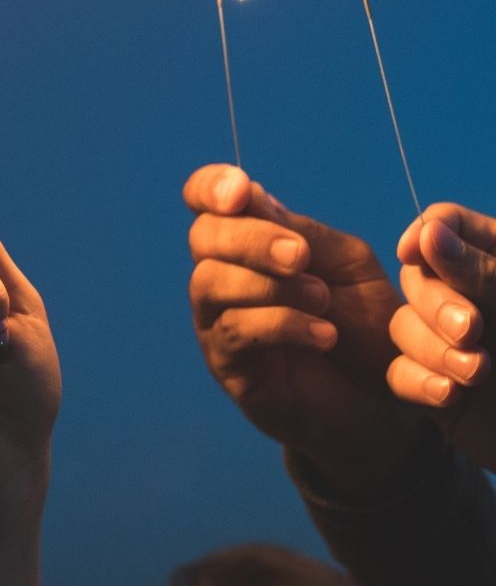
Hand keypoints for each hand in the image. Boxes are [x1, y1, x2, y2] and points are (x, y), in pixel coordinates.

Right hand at [186, 163, 422, 494]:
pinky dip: (281, 325)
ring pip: (211, 282)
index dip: (210, 187)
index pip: (204, 198)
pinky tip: (323, 334)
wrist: (383, 398)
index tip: (241, 192)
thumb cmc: (362, 322)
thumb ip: (301, 232)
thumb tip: (251, 197)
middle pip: (204, 237)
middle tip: (300, 256)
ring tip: (321, 300)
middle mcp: (221, 271)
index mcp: (247, 236)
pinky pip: (234, 330)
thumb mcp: (345, 264)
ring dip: (269, 286)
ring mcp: (216, 318)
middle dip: (251, 240)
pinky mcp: (226, 363)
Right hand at [388, 203, 495, 468]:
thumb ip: (481, 272)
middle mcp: (471, 297)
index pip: (449, 224)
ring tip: (476, 374)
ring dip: (432, 348)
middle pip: (417, 275)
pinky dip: (418, 382)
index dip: (426, 231)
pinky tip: (449, 395)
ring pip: (404, 324)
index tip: (412, 252)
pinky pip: (400, 373)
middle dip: (435, 303)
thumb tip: (428, 232)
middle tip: (471, 331)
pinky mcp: (438, 387)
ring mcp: (451, 343)